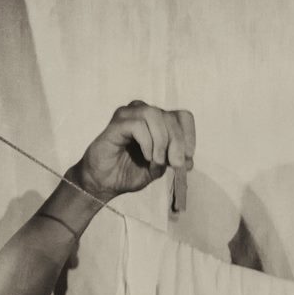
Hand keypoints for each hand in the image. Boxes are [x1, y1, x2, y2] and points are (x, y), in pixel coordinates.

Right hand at [72, 100, 194, 201]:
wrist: (104, 182)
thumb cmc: (129, 172)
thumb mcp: (159, 167)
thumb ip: (174, 160)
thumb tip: (188, 160)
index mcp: (157, 121)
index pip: (182, 116)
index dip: (189, 134)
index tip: (188, 156)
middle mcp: (143, 112)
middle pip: (170, 116)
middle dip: (177, 142)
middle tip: (176, 164)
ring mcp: (129, 114)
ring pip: (155, 115)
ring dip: (161, 140)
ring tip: (158, 161)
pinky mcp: (117, 122)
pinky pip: (138, 125)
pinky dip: (147, 142)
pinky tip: (146, 157)